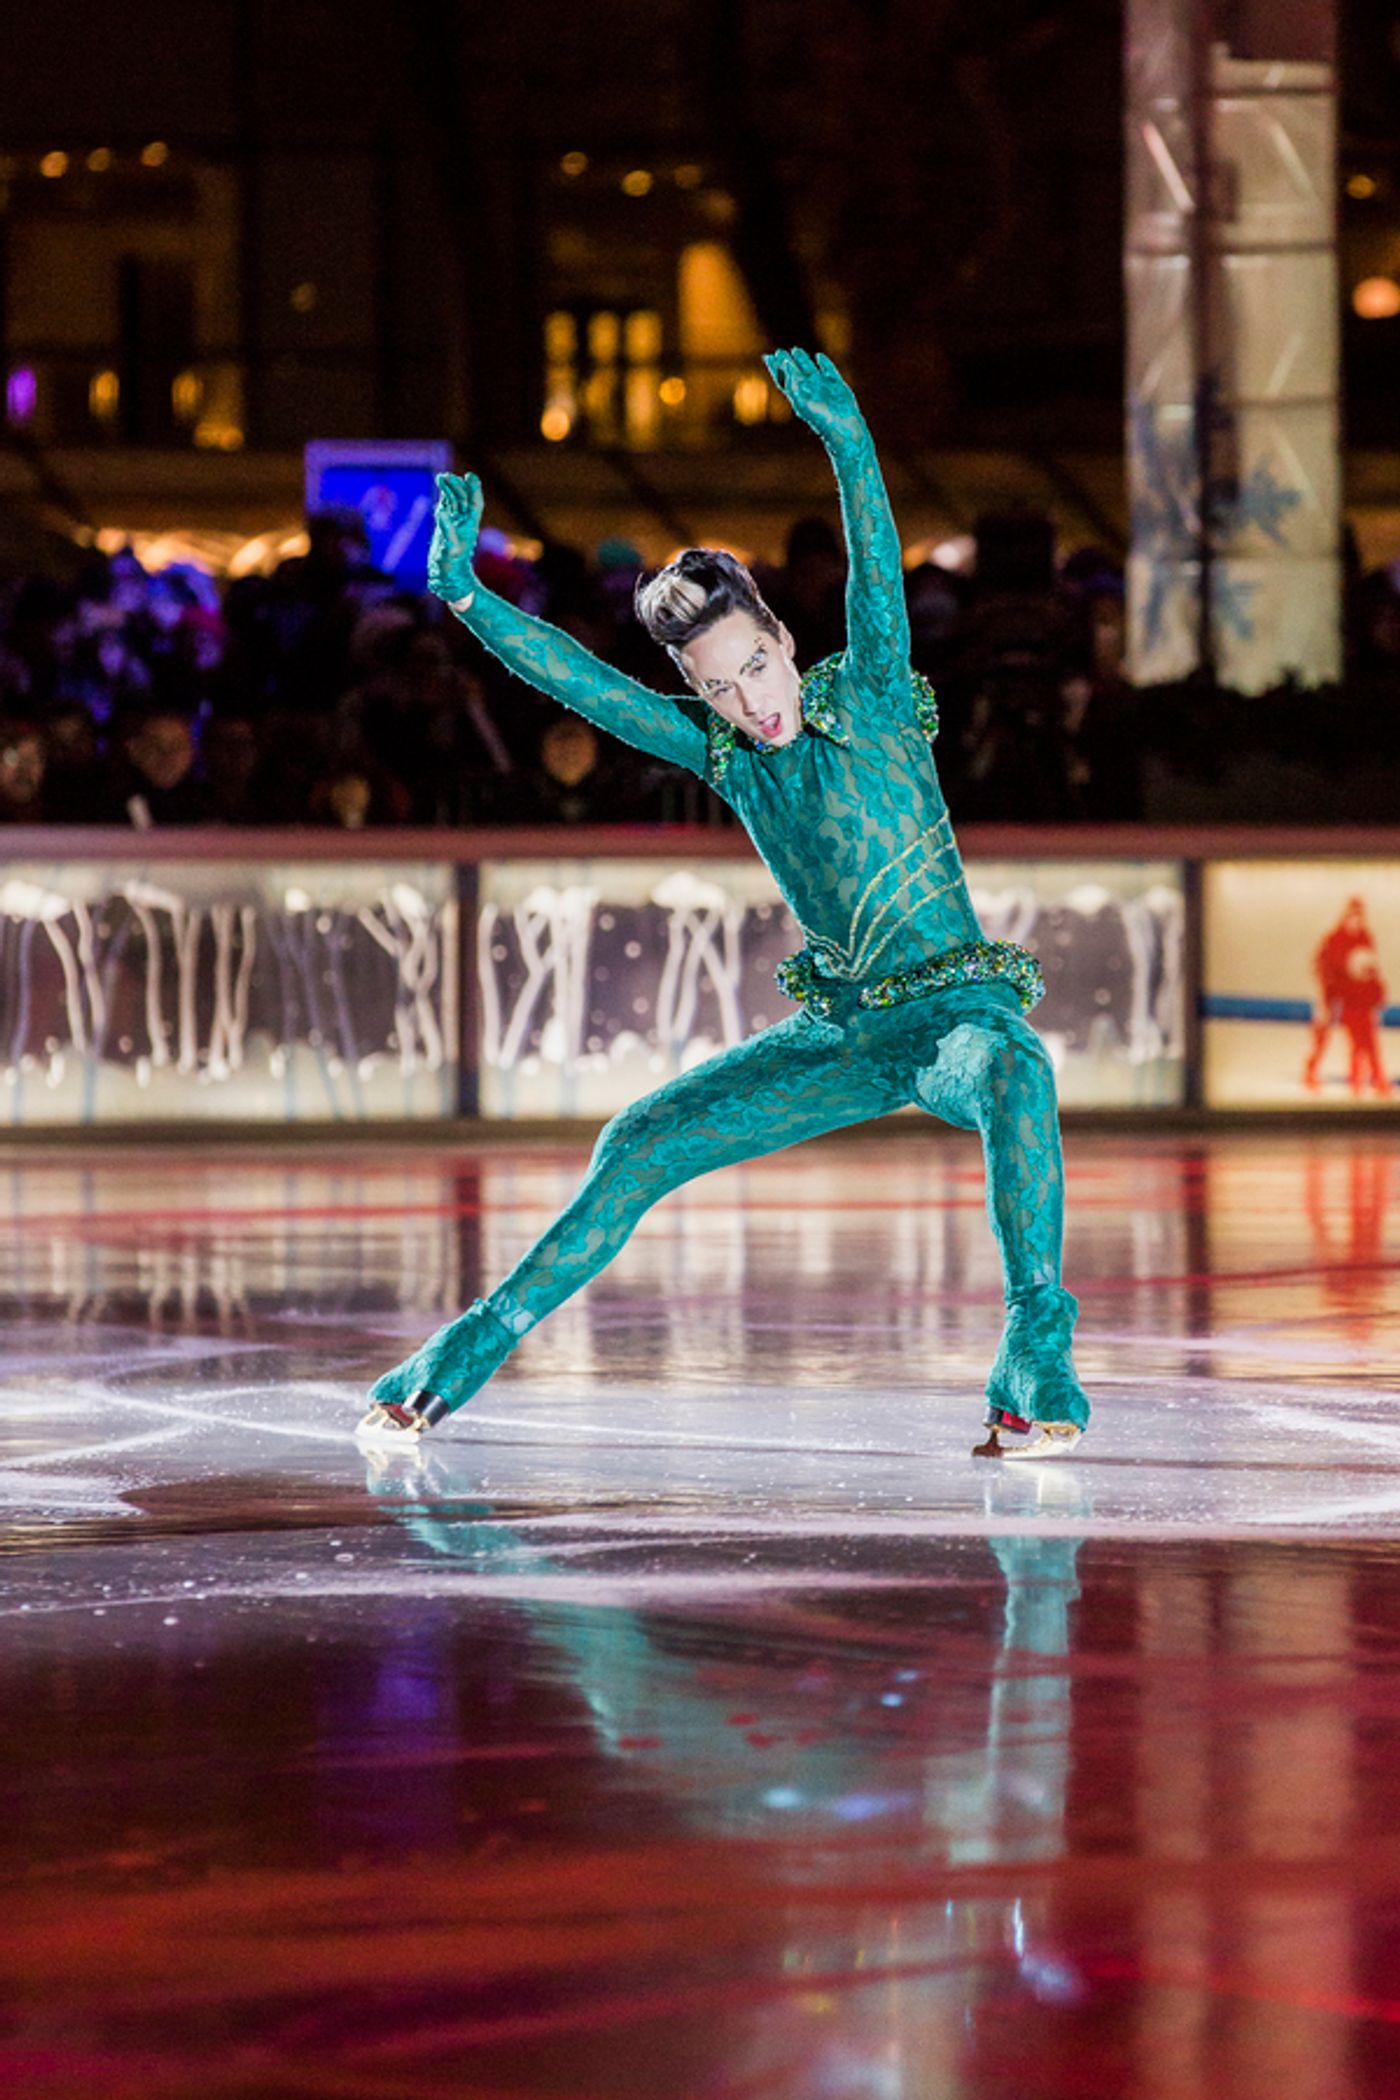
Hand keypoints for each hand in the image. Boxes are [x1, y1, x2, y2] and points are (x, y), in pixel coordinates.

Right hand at [428, 471, 483, 604]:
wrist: (448, 578)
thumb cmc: (451, 567)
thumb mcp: (449, 549)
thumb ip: (445, 529)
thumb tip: (440, 510)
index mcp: (469, 527)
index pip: (474, 503)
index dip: (473, 489)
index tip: (470, 476)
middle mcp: (464, 524)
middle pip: (463, 499)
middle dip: (457, 486)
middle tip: (447, 476)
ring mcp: (455, 525)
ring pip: (454, 502)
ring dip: (449, 489)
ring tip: (442, 477)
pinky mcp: (446, 528)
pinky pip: (447, 509)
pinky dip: (444, 498)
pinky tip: (441, 490)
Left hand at [763, 346, 863, 448]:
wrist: (842, 426)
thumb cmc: (819, 415)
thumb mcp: (801, 397)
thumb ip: (793, 380)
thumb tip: (785, 362)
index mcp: (797, 396)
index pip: (782, 379)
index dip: (775, 368)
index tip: (768, 356)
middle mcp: (809, 391)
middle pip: (794, 374)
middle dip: (786, 363)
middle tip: (779, 352)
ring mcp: (823, 388)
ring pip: (810, 370)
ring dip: (802, 360)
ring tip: (795, 350)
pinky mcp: (837, 386)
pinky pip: (829, 371)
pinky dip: (824, 364)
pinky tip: (819, 356)